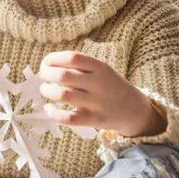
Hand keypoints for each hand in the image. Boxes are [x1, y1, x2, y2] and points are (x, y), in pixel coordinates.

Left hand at [38, 51, 154, 136]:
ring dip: (48, 91)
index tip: (46, 62)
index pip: (72, 57)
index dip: (53, 58)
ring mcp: (97, 103)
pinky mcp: (95, 120)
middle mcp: (99, 83)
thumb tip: (48, 66)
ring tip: (45, 89)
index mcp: (100, 67)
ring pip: (64, 96)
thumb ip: (80, 67)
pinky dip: (54, 113)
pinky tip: (49, 109)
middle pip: (64, 76)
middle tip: (43, 76)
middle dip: (47, 74)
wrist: (135, 110)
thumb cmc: (110, 86)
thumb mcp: (101, 70)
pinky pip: (69, 118)